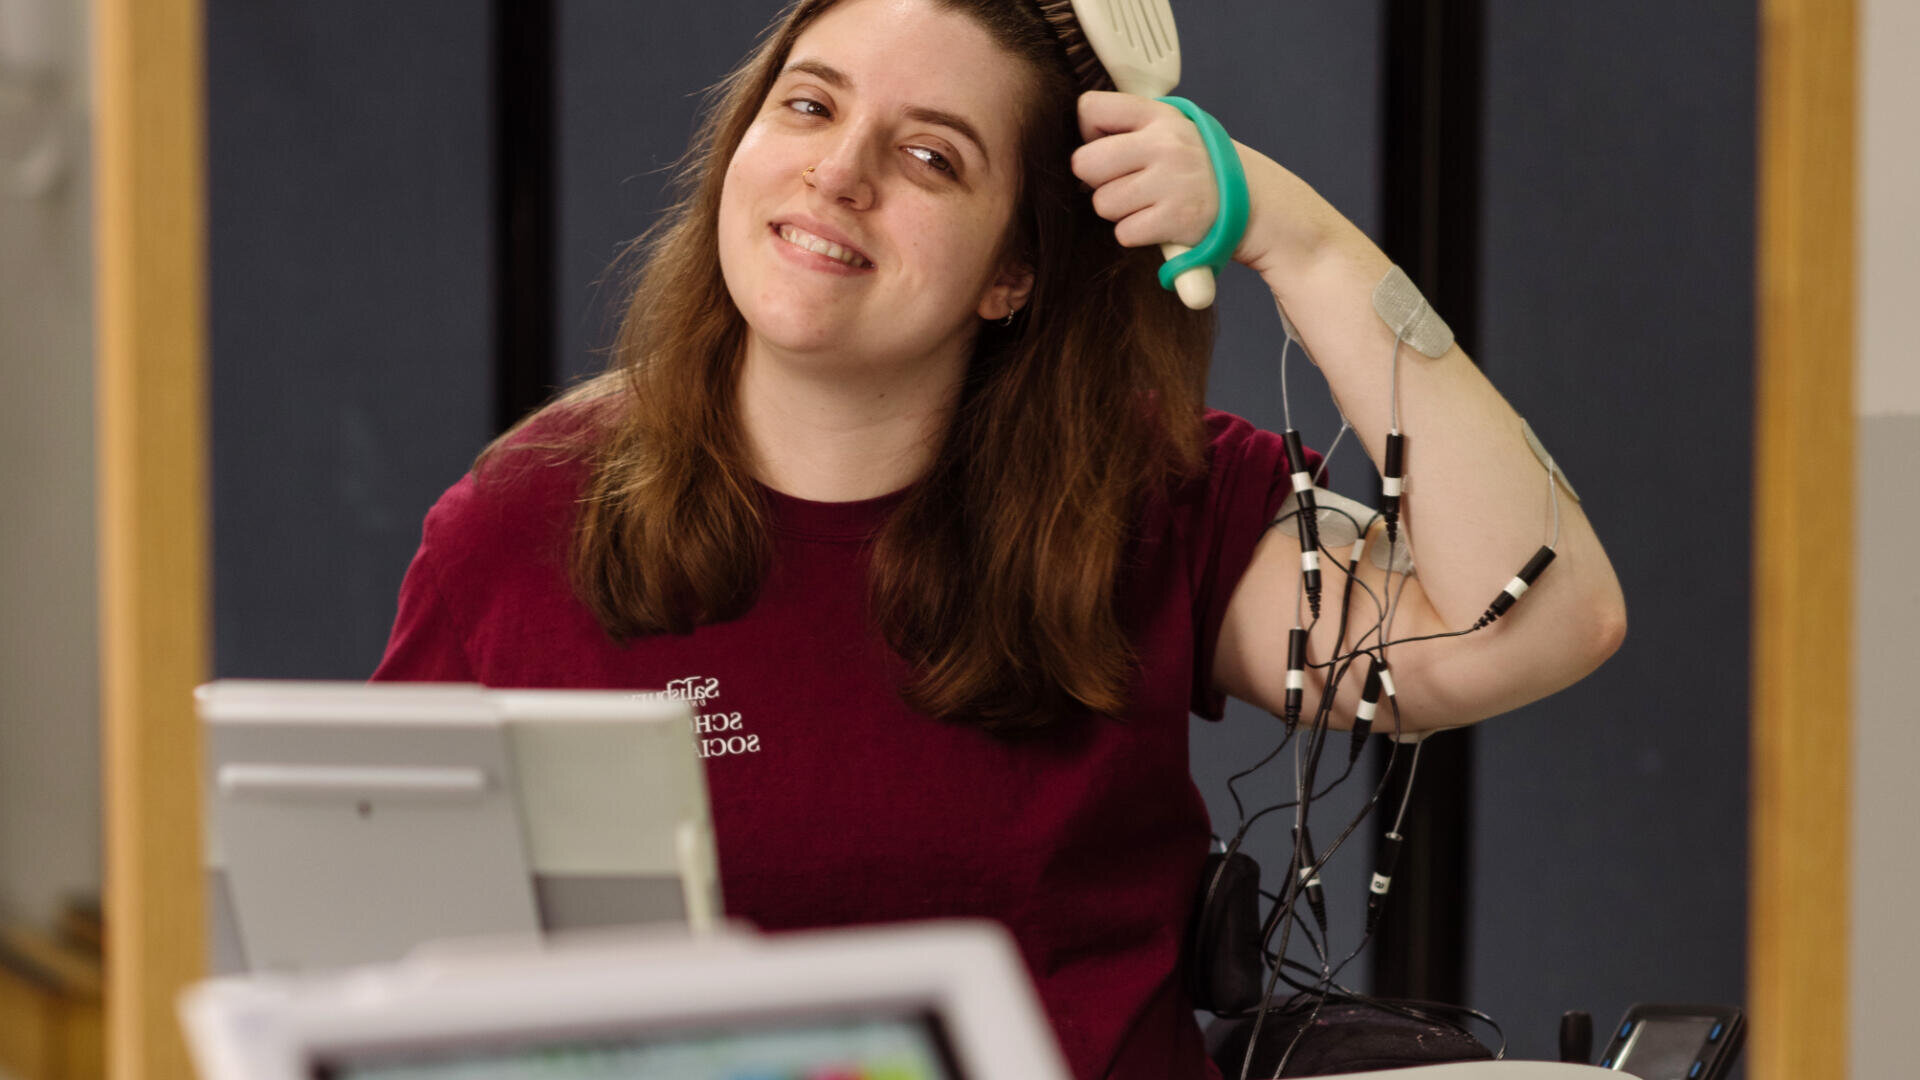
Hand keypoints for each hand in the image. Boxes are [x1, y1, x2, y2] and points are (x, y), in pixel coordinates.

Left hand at [1070, 91, 1343, 280]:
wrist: (1258, 204)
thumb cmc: (1205, 168)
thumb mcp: (1177, 130)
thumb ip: (1134, 127)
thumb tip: (1083, 142)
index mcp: (1160, 114)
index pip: (1090, 108)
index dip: (1089, 134)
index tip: (1108, 147)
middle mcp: (1164, 143)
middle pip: (1084, 163)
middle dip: (1096, 180)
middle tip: (1123, 184)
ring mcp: (1170, 182)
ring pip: (1102, 203)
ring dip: (1119, 211)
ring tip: (1148, 204)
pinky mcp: (1176, 219)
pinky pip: (1124, 233)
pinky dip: (1137, 235)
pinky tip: (1159, 224)